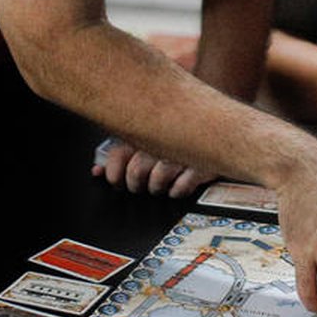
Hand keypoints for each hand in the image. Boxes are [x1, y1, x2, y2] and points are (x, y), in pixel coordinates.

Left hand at [92, 140, 215, 197]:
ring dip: (156, 188)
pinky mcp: (202, 166)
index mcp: (144, 130)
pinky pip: (181, 188)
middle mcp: (161, 141)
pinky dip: (177, 191)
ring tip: (161, 183)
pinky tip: (178, 184)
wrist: (218, 124)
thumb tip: (97, 171)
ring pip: (156, 182)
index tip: (117, 180)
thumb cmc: (177, 131)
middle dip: (136, 184)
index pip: (117, 156)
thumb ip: (121, 153)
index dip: (114, 174)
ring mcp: (182, 153)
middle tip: (141, 183)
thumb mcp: (147, 136)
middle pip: (135, 173)